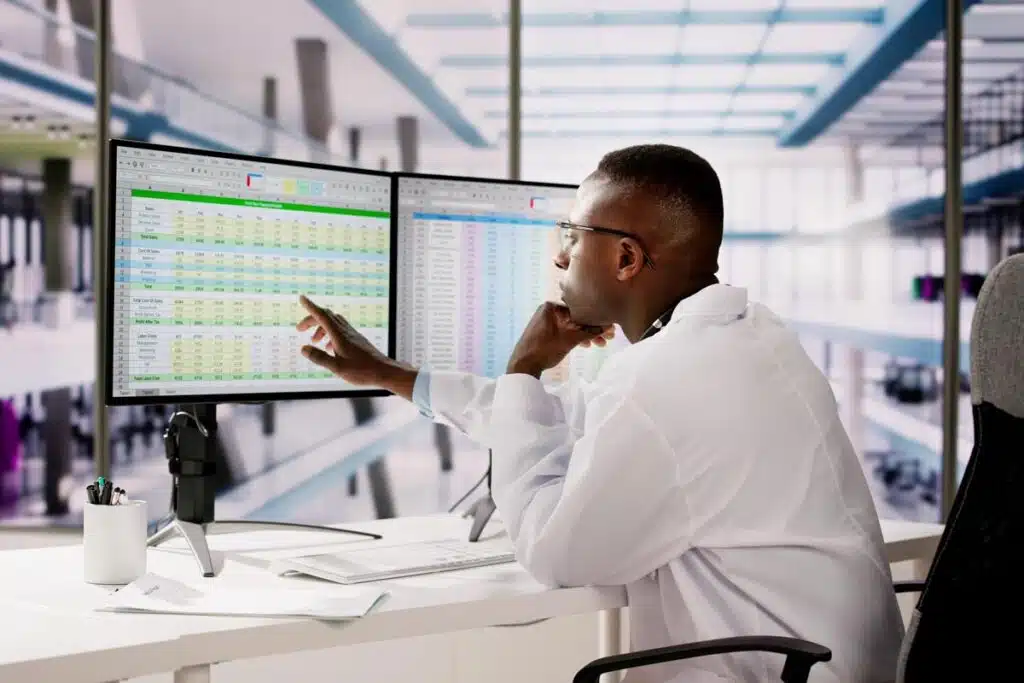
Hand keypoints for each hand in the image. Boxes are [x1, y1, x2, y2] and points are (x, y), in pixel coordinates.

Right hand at [295, 296, 415, 398]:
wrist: (384, 371)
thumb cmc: (362, 371)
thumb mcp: (337, 367)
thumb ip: (319, 357)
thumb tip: (303, 348)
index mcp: (340, 336)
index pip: (322, 316)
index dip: (310, 307)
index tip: (302, 298)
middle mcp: (346, 332)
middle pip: (326, 317)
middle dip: (311, 319)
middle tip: (300, 329)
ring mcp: (353, 335)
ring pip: (334, 323)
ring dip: (321, 328)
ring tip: (314, 342)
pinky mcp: (357, 340)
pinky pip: (341, 330)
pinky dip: (331, 334)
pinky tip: (329, 348)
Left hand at [506, 302, 614, 377]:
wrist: (522, 365)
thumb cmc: (544, 349)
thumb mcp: (570, 340)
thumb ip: (590, 332)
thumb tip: (608, 327)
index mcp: (552, 307)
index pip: (580, 310)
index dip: (596, 320)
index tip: (609, 328)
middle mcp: (548, 311)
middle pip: (577, 318)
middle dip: (593, 329)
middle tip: (608, 337)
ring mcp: (546, 322)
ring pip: (571, 326)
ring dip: (585, 335)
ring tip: (600, 344)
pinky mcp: (545, 332)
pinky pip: (564, 331)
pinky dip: (574, 337)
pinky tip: (586, 344)